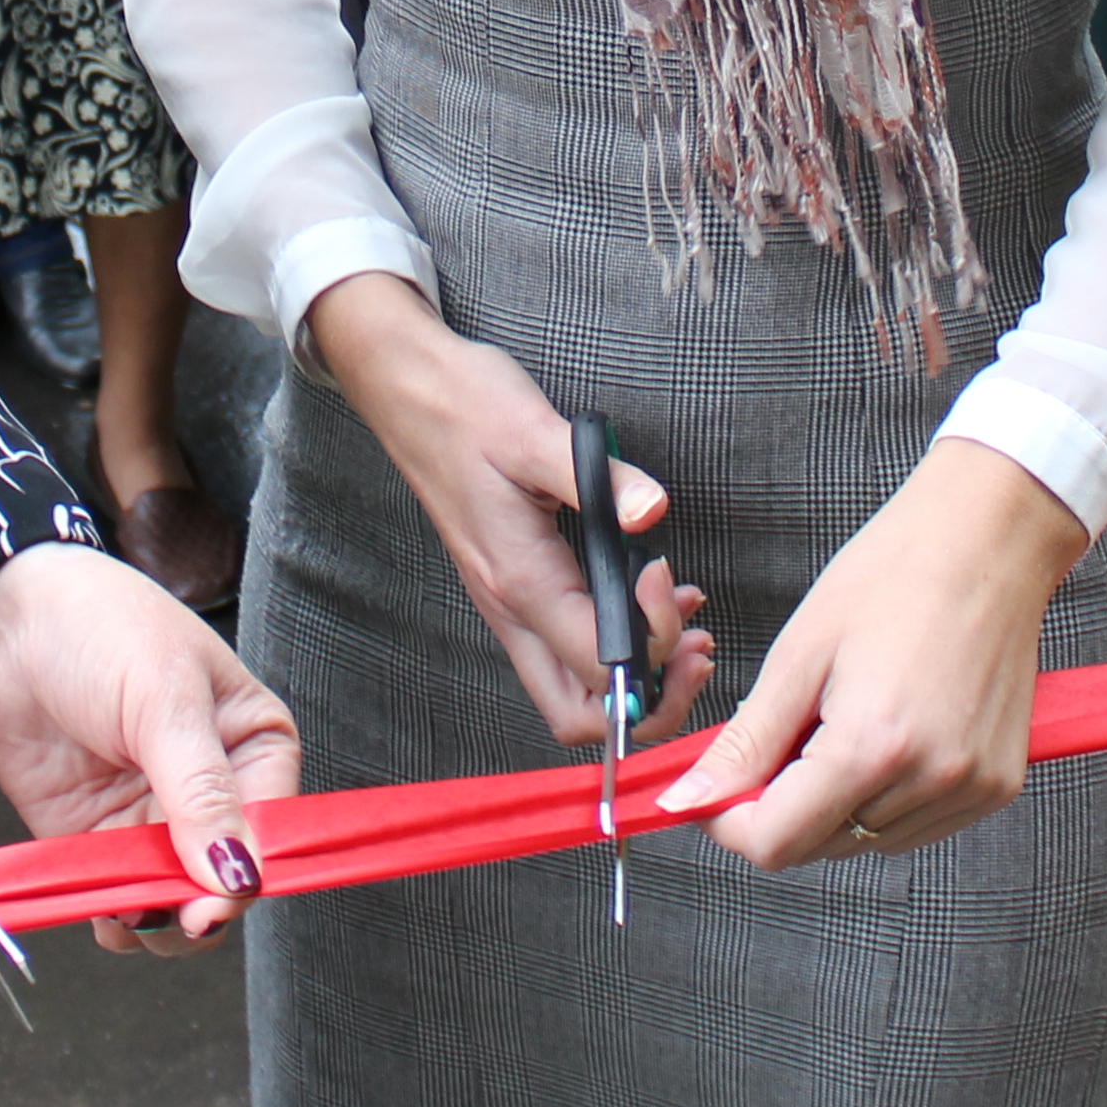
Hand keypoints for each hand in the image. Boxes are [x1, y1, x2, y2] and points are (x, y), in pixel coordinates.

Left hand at [0, 544, 303, 954]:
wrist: (3, 620)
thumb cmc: (100, 626)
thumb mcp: (163, 699)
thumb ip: (200, 791)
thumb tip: (238, 875)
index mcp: (254, 745)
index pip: (273, 829)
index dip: (249, 872)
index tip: (214, 904)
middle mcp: (213, 791)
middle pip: (225, 878)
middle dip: (199, 906)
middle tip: (169, 917)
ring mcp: (153, 820)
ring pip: (174, 901)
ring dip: (154, 919)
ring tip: (128, 909)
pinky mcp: (98, 839)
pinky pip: (118, 898)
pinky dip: (111, 916)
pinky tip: (101, 911)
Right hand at [306, 272, 715, 750]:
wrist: (410, 391)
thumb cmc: (466, 407)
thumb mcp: (535, 431)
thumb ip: (600, 479)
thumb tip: (652, 512)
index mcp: (521, 582)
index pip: (600, 667)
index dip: (653, 644)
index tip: (667, 577)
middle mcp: (513, 610)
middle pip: (580, 715)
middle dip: (649, 706)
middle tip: (696, 652)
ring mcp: (511, 605)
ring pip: (576, 691)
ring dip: (640, 682)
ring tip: (690, 632)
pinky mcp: (517, 588)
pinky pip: (570, 649)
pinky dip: (621, 649)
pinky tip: (655, 596)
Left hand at [658, 437, 1086, 871]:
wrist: (988, 541)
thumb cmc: (897, 576)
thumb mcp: (801, 653)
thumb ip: (746, 741)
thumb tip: (693, 799)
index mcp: (872, 746)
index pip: (778, 843)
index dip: (732, 822)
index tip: (719, 789)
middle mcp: (930, 779)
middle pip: (821, 846)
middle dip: (784, 805)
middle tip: (787, 732)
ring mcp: (971, 788)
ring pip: (867, 841)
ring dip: (837, 802)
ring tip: (846, 719)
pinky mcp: (997, 786)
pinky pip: (916, 825)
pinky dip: (886, 797)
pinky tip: (888, 734)